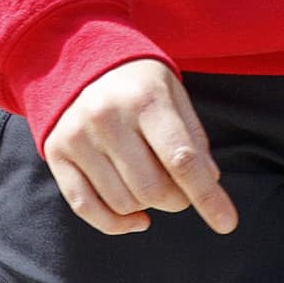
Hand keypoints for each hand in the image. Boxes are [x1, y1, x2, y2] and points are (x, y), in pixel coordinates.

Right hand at [41, 55, 235, 237]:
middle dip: (177, 200)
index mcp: (144, 99)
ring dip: (147, 207)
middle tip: (180, 188)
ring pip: (123, 203)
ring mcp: (77, 137)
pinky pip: (86, 208)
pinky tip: (136, 219)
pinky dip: (116, 224)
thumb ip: (193, 137)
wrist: (79, 58)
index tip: (226, 223)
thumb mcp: (173, 94)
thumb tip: (208, 181)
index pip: (181, 159)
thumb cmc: (138, 83)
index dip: (207, 196)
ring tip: (152, 185)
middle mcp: (107, 118)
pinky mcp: (56, 154)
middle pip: (152, 189)